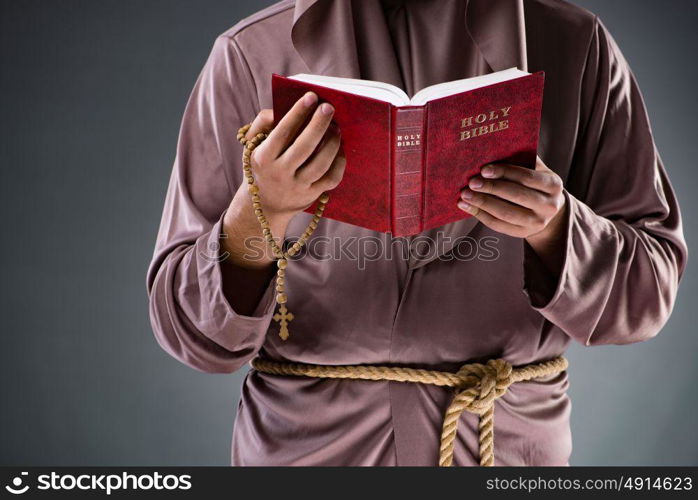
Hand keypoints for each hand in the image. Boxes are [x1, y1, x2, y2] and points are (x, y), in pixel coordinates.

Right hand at [222, 92, 344, 268]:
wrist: (265, 205)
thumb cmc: (263, 166)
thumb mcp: (253, 146)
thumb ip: (262, 124)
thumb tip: (277, 110)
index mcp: (263, 158)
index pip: (282, 132)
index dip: (298, 113)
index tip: (311, 96)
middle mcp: (279, 174)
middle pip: (304, 147)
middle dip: (318, 125)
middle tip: (329, 107)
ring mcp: (297, 187)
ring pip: (320, 164)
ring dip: (332, 143)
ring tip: (336, 128)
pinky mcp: (311, 196)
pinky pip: (331, 178)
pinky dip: (339, 162)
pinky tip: (340, 149)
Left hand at [457, 156, 567, 275]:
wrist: (548, 210)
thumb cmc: (536, 183)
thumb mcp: (537, 170)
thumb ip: (522, 160)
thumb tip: (494, 148)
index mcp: (553, 185)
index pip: (526, 177)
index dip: (504, 172)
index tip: (484, 170)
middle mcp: (549, 205)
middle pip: (516, 196)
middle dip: (491, 188)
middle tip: (471, 182)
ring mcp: (537, 222)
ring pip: (506, 213)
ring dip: (482, 203)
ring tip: (465, 195)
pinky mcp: (523, 233)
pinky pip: (499, 225)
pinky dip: (481, 215)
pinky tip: (468, 206)